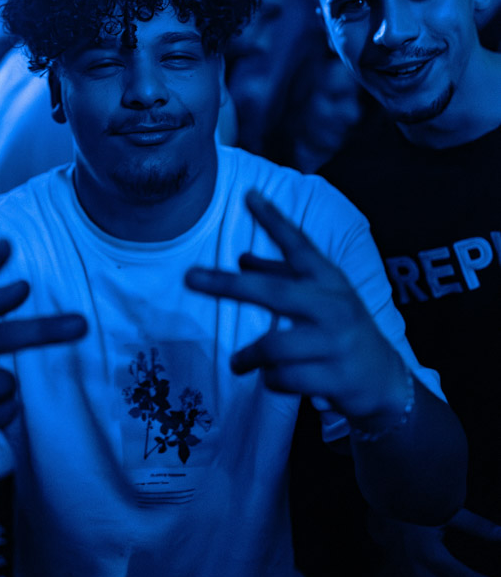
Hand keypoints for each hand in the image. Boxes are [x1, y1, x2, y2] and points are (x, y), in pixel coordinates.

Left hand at [185, 190, 408, 427]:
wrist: (385, 381)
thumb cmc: (342, 332)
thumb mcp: (321, 300)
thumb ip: (285, 278)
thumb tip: (242, 259)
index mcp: (330, 282)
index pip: (300, 246)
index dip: (275, 221)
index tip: (250, 196)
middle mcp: (335, 307)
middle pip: (274, 292)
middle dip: (228, 284)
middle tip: (191, 278)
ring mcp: (336, 343)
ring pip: (273, 346)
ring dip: (249, 356)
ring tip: (238, 362)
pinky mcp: (335, 378)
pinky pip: (283, 378)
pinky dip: (271, 379)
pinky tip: (274, 378)